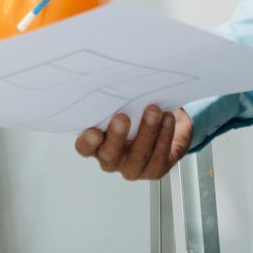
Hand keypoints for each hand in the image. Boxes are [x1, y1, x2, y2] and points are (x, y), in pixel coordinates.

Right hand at [74, 106, 192, 180]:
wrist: (163, 123)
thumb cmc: (135, 113)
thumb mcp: (123, 105)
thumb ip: (115, 101)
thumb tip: (115, 82)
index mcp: (96, 144)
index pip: (85, 147)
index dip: (88, 142)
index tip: (94, 132)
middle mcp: (112, 159)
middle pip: (110, 155)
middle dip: (117, 136)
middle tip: (122, 118)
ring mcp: (133, 167)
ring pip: (138, 155)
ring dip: (147, 131)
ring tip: (154, 112)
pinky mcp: (154, 170)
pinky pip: (159, 156)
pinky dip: (165, 135)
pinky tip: (167, 119)